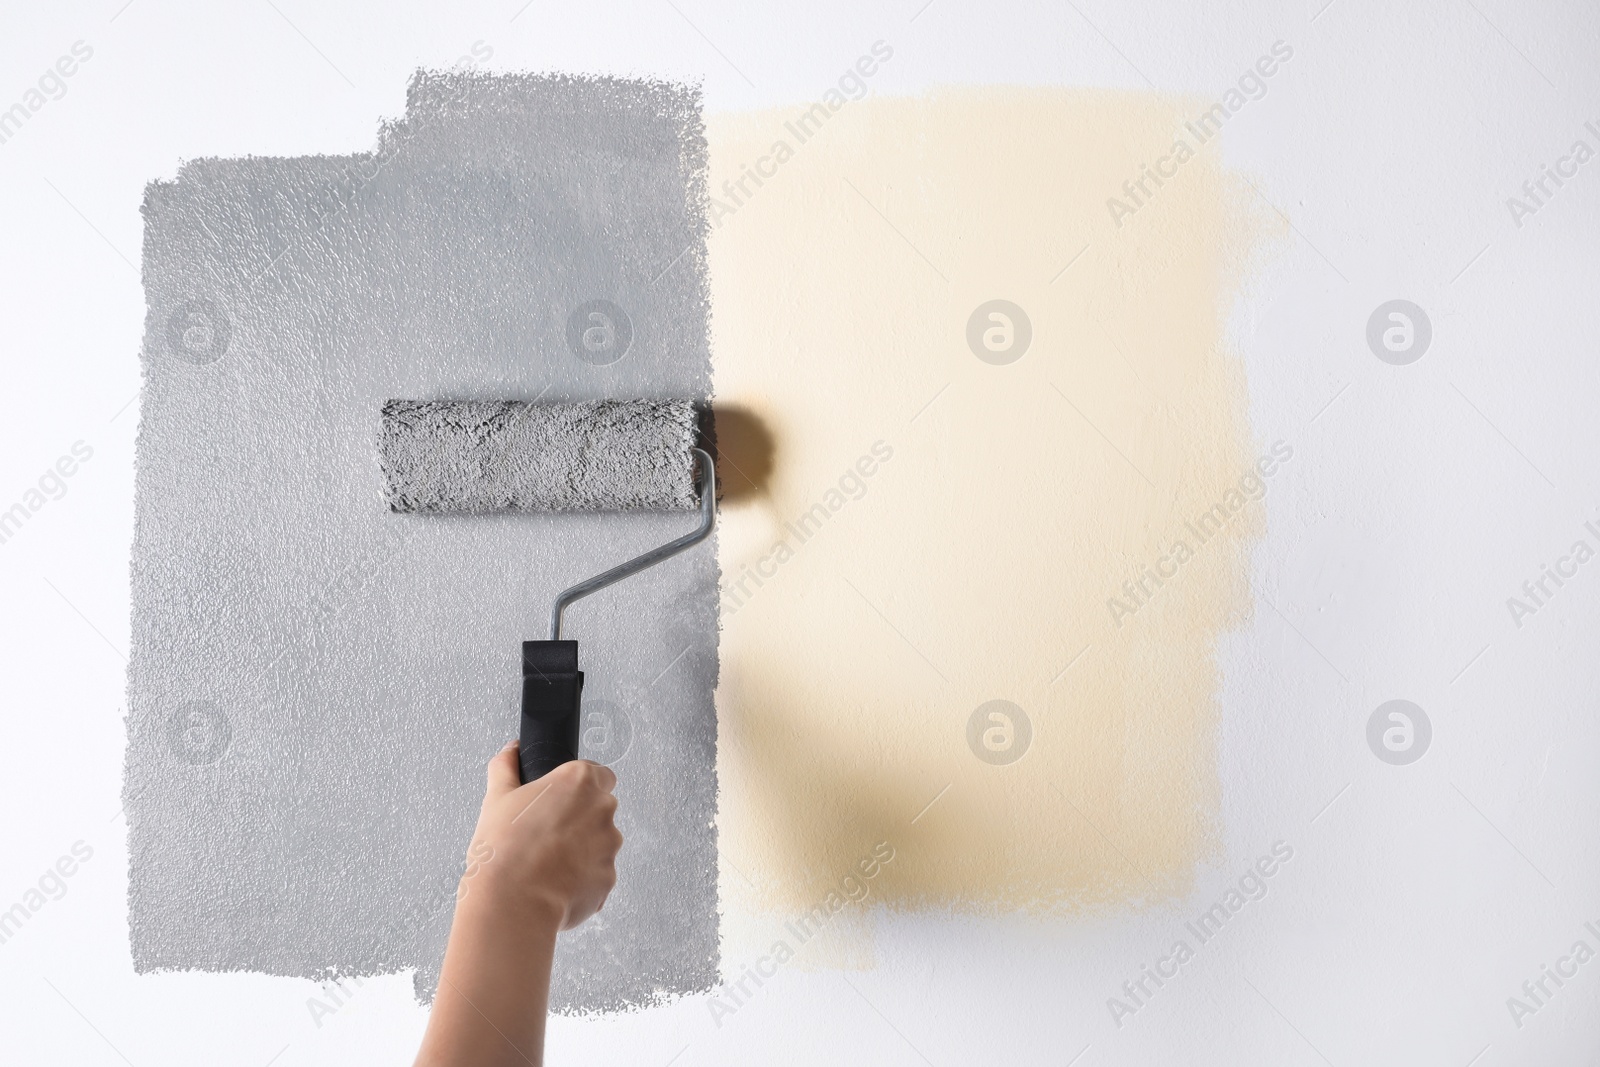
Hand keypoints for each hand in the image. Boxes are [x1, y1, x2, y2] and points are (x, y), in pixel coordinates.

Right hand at [468, 742, 622, 930]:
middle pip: (600, 808)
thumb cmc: (505, 850)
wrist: (512, 902)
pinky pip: (598, 874)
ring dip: (583, 850)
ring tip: (547, 862)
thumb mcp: (496, 798)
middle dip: (580, 819)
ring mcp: (609, 846)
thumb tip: (510, 751)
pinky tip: (555, 882)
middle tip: (547, 833)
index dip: (580, 787)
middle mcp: (602, 809)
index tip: (563, 799)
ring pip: (601, 842)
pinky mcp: (608, 878)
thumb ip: (506, 767)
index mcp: (579, 781)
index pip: (599, 773)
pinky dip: (582, 878)